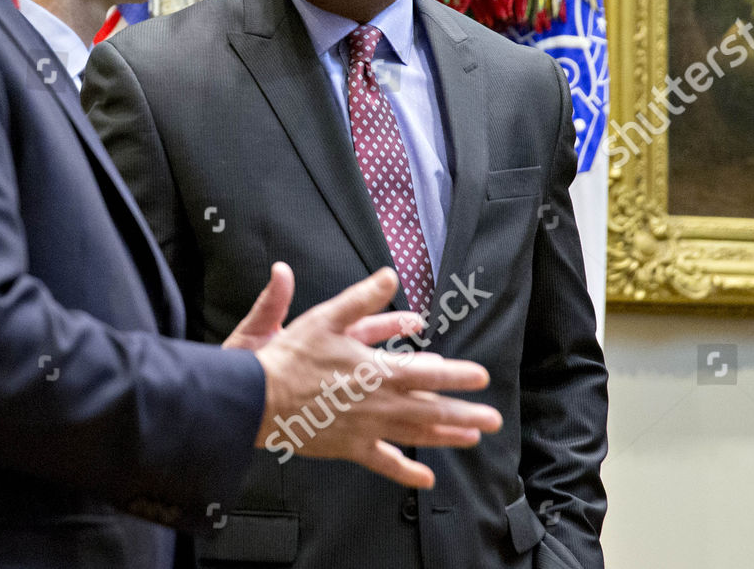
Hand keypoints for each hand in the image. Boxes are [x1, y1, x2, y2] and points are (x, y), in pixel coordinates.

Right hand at [248, 266, 501, 488]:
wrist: (260, 396)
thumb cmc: (290, 356)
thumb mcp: (325, 317)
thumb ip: (361, 298)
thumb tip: (389, 275)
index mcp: (375, 370)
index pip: (426, 372)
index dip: (456, 375)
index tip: (481, 377)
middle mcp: (379, 403)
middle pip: (430, 409)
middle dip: (465, 413)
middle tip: (494, 419)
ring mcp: (367, 428)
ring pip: (415, 435)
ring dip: (447, 437)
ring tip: (472, 438)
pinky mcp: (350, 447)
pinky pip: (384, 463)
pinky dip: (407, 472)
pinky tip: (426, 479)